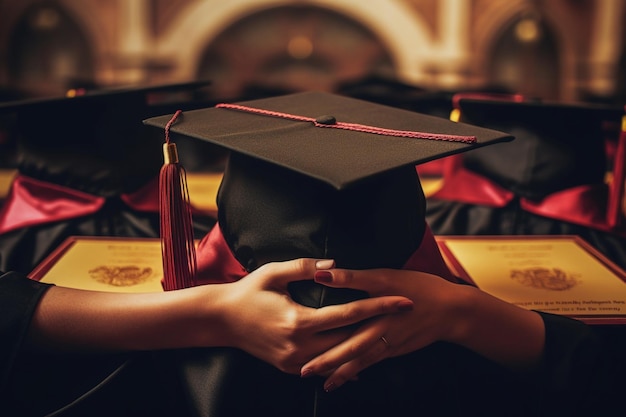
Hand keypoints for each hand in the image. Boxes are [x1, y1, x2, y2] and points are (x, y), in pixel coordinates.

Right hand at [214, 259, 413, 374]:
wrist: (220, 320)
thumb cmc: (247, 292)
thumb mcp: (273, 273)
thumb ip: (305, 267)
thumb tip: (335, 264)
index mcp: (298, 321)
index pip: (349, 314)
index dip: (378, 305)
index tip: (402, 299)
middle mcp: (300, 346)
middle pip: (353, 341)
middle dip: (382, 328)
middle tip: (408, 317)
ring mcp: (296, 361)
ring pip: (342, 358)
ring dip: (367, 346)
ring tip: (394, 335)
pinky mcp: (291, 367)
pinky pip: (325, 367)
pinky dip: (345, 361)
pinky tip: (363, 357)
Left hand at [302, 267, 544, 390]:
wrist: (453, 310)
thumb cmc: (419, 287)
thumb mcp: (385, 276)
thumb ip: (352, 277)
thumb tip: (321, 274)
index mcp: (373, 311)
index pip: (340, 324)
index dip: (319, 332)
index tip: (299, 343)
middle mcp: (379, 332)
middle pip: (348, 351)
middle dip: (326, 363)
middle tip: (304, 372)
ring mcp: (388, 344)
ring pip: (360, 361)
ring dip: (340, 373)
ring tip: (324, 384)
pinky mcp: (396, 349)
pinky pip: (373, 362)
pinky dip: (359, 371)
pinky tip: (349, 377)